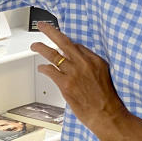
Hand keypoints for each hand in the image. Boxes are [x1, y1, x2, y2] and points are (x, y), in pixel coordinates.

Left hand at [30, 22, 129, 140]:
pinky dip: (44, 68)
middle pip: (64, 42)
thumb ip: (91, 65)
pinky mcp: (66, 84)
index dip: (66, 43)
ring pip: (53, 55)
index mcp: (96, 60)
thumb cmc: (106, 100)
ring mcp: (74, 73)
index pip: (77, 45)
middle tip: (42, 26)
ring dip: (41, 48)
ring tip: (35, 46)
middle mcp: (84, 63)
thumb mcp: (104, 75)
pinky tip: (41, 68)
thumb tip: (77, 60)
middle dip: (50, 31)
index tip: (59, 40)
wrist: (107, 115)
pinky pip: (50, 71)